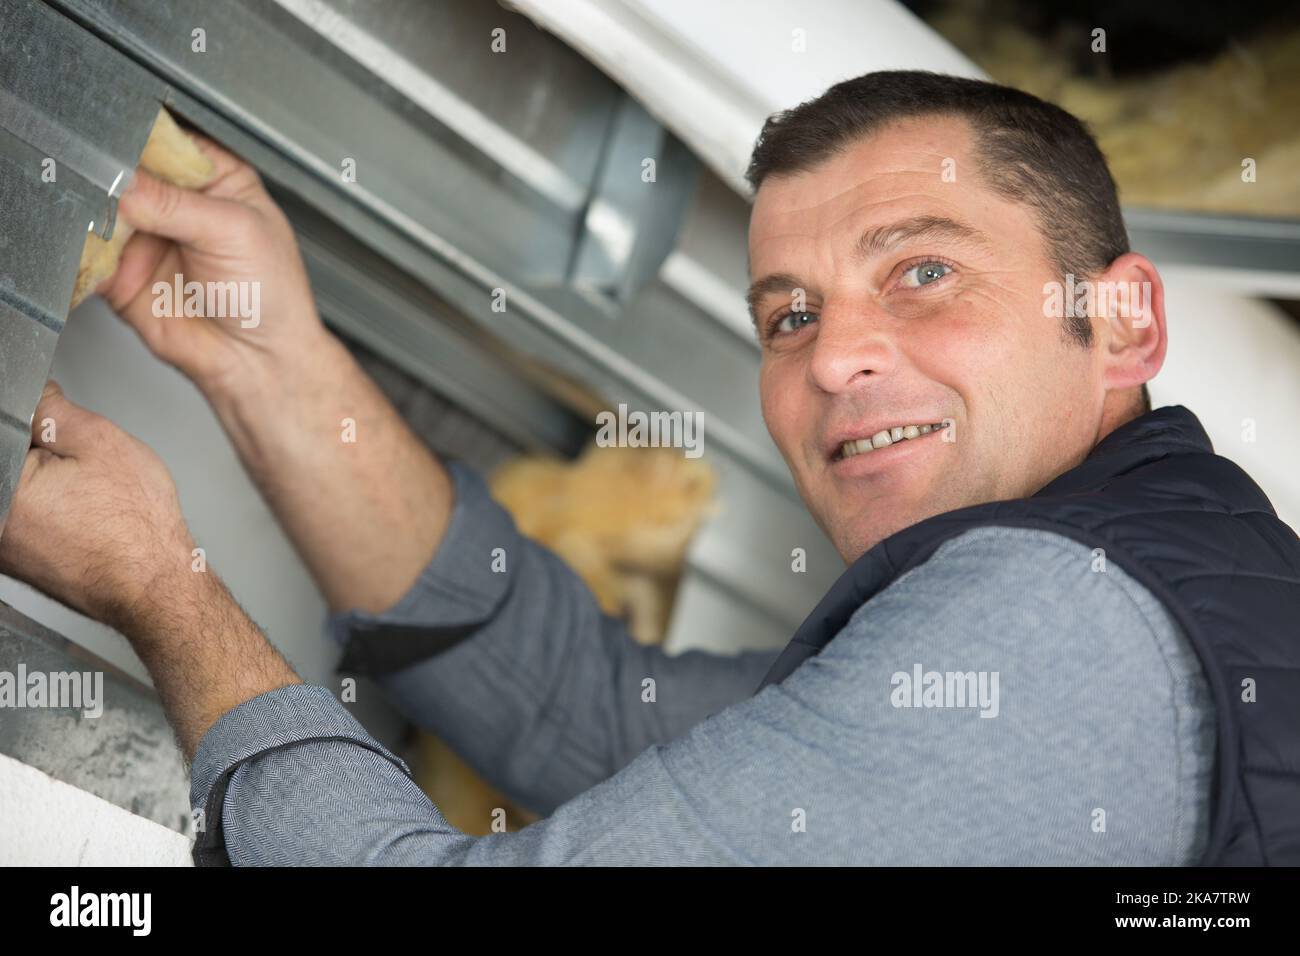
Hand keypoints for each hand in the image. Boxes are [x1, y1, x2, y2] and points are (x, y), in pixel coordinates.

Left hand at [0, 382, 195, 632]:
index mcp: (2, 489)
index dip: (37, 430)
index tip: (55, 434)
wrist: (155, 585)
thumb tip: (36, 394)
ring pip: (21, 494)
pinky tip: (83, 517)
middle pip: (12, 464)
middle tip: (79, 467)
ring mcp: (1, 549)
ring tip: (86, 496)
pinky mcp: (17, 564)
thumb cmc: (135, 527)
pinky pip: (28, 521)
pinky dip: (51, 512)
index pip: (7, 433)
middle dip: (37, 454)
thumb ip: (53, 409)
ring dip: (45, 485)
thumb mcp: (101, 442)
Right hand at [97, 134, 329, 398]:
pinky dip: (86, 250)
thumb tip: (125, 181)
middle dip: (114, 178)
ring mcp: (148, 237)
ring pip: (103, 209)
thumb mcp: (233, 232)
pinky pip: (90, 253)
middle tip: (113, 187)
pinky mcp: (123, 272)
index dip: (143, 138)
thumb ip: (176, 204)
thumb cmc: (271, 295)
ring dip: (98, 214)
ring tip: (113, 224)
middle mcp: (179, 204)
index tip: (124, 144)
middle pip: (127, 172)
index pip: (168, 140)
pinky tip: (103, 253)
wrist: (257, 360)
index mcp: (217, 180)